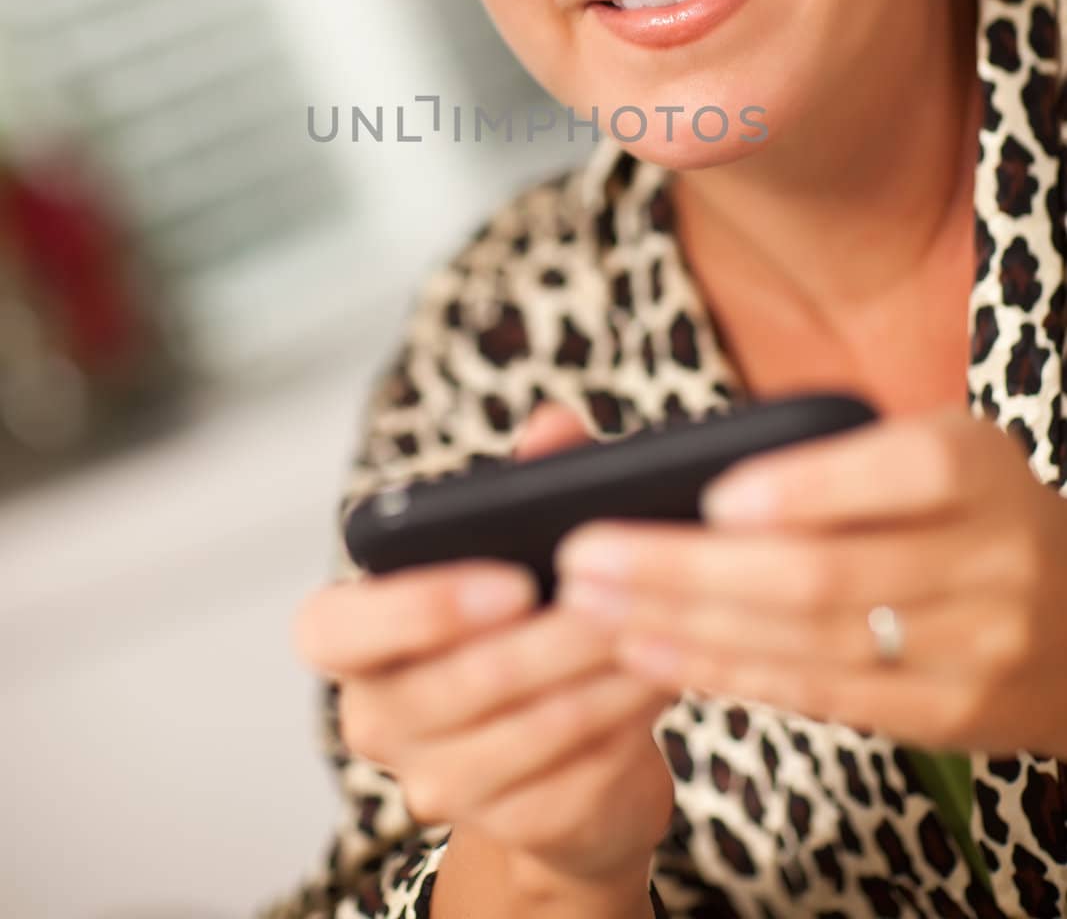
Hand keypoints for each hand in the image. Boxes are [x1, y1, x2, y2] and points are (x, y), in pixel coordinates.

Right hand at [293, 404, 673, 889]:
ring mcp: (439, 783)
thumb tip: (556, 427)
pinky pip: (573, 778)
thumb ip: (527, 482)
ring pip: (522, 736)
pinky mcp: (515, 828)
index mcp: (356, 640)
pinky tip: (659, 675)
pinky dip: (623, 723)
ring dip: (595, 679)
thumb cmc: (527, 619)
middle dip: (543, 641)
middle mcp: (379, 717)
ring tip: (651, 628)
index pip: (330, 631)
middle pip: (450, 688)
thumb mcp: (520, 546)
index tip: (509, 580)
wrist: (564, 751)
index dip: (415, 608)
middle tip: (610, 598)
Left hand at [554, 404, 1066, 755]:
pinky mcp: (947, 714)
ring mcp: (974, 647)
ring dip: (688, 628)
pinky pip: (823, 697)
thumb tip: (686, 477)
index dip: (807, 489)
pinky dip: (730, 674)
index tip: (715, 496)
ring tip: (593, 608)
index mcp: (975, 466)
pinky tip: (655, 653)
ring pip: (811, 643)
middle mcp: (987, 558)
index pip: (898, 473)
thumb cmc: (964, 508)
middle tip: (586, 555)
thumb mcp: (928, 448)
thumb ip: (832, 453)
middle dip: (689, 568)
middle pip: (826, 573)